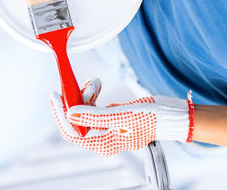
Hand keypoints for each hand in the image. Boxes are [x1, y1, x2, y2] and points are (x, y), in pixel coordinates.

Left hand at [50, 82, 193, 156]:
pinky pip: (93, 107)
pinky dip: (93, 96)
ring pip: (84, 111)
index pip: (72, 132)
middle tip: (84, 85)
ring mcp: (106, 128)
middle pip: (76, 120)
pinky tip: (99, 88)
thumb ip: (93, 116)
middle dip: (76, 100)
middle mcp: (102, 138)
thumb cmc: (151, 118)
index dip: (61, 113)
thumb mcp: (121, 115)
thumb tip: (69, 114)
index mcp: (103, 143)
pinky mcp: (110, 118)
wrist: (169, 114)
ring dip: (86, 95)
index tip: (57, 94)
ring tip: (95, 83)